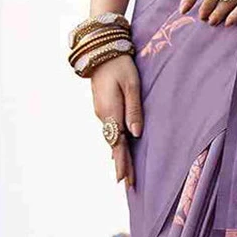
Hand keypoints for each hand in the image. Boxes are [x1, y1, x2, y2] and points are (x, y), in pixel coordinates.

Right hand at [91, 54, 142, 188]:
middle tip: (127, 184)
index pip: (118, 143)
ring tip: (125, 173)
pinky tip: (118, 150)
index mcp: (111, 112)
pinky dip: (115, 143)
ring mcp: (101, 112)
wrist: (101, 51)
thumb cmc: (120, 66)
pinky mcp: (103, 108)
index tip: (124, 179)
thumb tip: (136, 134)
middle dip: (121, 164)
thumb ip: (134, 110)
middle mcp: (103, 116)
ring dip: (118, 155)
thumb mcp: (132, 85)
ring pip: (111, 138)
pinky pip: (110, 130)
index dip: (122, 162)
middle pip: (114, 144)